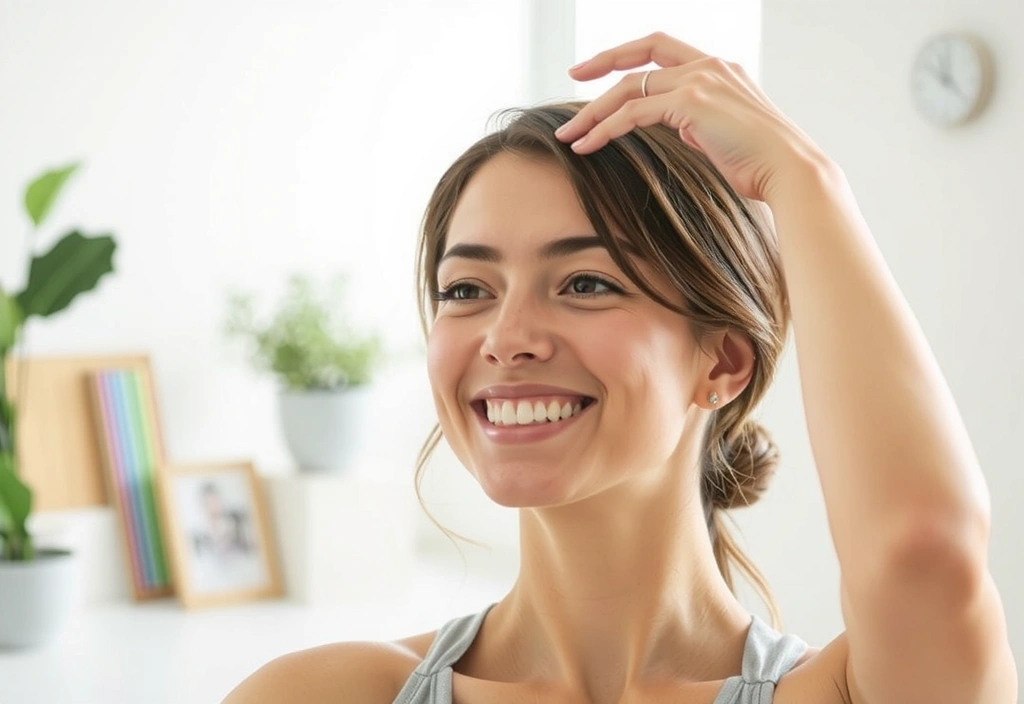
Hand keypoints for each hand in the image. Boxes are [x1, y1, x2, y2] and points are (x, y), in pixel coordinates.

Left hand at [554, 32, 829, 202]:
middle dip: (602, 63)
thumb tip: (683, 128)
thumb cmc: (763, 165)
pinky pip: (632, 111)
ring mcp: (700, 80)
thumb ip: (701, 124)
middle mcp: (709, 65)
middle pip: (640, 56)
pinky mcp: (690, 102)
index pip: (664, 49)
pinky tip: (587, 145)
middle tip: (573, 75)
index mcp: (719, 69)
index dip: (630, 54)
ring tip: (569, 134)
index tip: (600, 68)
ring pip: (628, 87)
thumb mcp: (725, 136)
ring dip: (593, 111)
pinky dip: (604, 128)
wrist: (791, 172)